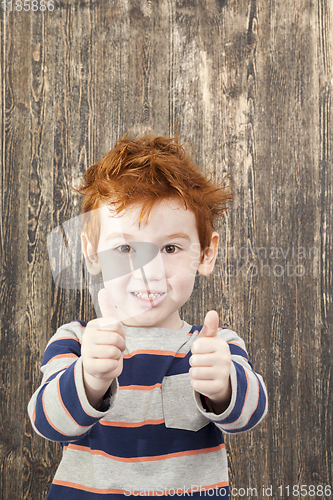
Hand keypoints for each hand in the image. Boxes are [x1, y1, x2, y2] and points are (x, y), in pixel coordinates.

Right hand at [81, 288, 125, 407]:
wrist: (100, 367)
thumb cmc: (108, 344)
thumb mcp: (111, 327)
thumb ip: (108, 308)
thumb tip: (103, 290)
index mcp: (93, 325)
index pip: (117, 325)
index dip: (121, 334)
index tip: (115, 337)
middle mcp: (87, 336)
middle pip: (117, 339)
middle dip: (121, 346)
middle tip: (114, 349)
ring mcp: (86, 351)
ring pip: (114, 351)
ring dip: (117, 356)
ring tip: (110, 357)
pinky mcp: (89, 366)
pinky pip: (111, 364)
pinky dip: (114, 367)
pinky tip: (107, 366)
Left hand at [189, 310, 231, 412]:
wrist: (222, 377)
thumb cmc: (210, 353)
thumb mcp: (209, 339)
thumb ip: (210, 326)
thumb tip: (212, 312)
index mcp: (221, 345)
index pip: (196, 346)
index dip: (195, 350)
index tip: (202, 351)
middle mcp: (225, 359)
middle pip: (194, 360)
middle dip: (194, 362)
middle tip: (202, 362)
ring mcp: (223, 374)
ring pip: (194, 373)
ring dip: (194, 372)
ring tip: (203, 370)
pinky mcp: (218, 388)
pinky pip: (196, 384)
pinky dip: (196, 383)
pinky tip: (204, 380)